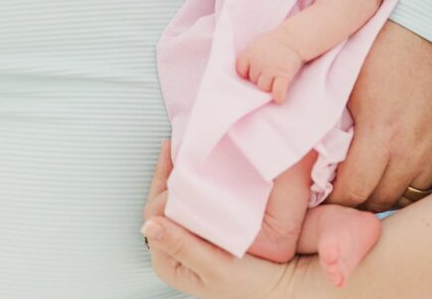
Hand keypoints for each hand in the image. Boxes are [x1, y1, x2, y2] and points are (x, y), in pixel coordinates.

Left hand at [142, 142, 303, 298]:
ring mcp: (189, 238)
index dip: (163, 183)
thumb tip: (150, 225)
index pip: (155, 212)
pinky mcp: (204, 231)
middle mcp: (174, 250)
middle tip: (179, 146)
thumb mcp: (216, 267)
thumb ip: (183, 246)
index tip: (177, 160)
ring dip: (181, 176)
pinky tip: (204, 171)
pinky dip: (196, 184)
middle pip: (162, 202)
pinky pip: (193, 201)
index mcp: (169, 262)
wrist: (281, 285)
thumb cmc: (251, 285)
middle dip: (169, 174)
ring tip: (189, 154)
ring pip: (176, 199)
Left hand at [236, 28, 303, 102]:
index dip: (247, 72)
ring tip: (276, 77)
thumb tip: (244, 73)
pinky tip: (279, 97)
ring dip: (269, 86)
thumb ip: (248, 57)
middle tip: (269, 70)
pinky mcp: (284, 74)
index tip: (254, 69)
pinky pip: (278, 91)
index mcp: (250, 53)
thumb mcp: (256, 45)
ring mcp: (271, 69)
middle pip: (253, 80)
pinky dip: (278, 95)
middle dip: (260, 77)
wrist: (292, 38)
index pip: (241, 70)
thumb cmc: (272, 44)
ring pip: (263, 87)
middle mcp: (258, 62)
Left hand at [330, 21, 431, 210]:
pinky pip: (423, 184)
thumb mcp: (345, 73)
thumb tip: (302, 144)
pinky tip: (385, 168)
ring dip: (377, 194)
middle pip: (375, 202)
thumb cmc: (383, 40)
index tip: (315, 190)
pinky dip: (402, 183)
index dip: (329, 199)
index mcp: (381, 131)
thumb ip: (327, 113)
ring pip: (401, 197)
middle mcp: (409, 150)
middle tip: (331, 188)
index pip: (351, 193)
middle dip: (350, 201)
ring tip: (358, 179)